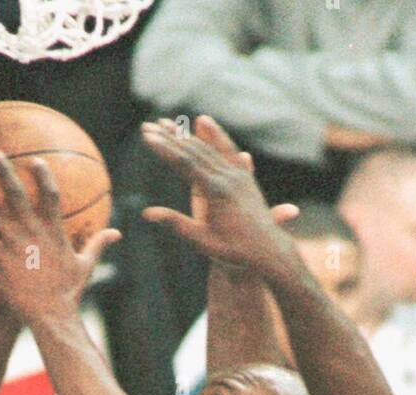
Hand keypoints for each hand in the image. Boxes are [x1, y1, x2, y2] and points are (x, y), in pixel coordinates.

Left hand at [0, 152, 120, 319]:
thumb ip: (98, 244)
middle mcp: (33, 232)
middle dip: (4, 172)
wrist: (53, 316)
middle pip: (16, 194)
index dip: (43, 175)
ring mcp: (15, 245)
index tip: (34, 160)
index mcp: (54, 231)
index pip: (51, 195)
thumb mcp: (87, 266)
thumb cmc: (70, 293)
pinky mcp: (1, 260)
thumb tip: (117, 232)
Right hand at [141, 116, 298, 271]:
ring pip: (208, 147)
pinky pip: (226, 149)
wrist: (268, 249)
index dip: (164, 149)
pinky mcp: (244, 175)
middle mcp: (228, 177)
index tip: (147, 138)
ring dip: (186, 134)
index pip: (185, 163)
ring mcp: (238, 174)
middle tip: (148, 126)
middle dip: (169, 137)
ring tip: (166, 123)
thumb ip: (176, 224)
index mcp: (217, 192)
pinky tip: (204, 123)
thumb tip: (147, 213)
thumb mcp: (202, 241)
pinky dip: (214, 134)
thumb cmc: (234, 251)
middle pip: (194, 150)